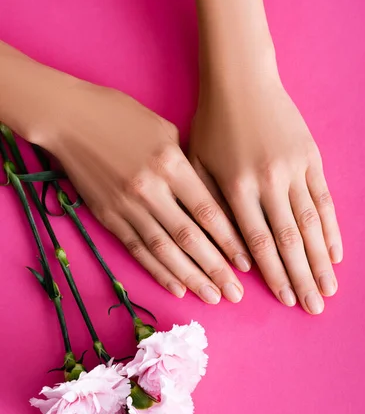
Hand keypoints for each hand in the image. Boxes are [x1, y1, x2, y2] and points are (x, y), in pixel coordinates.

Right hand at [34, 78, 250, 302]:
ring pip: (164, 250)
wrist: (68, 118)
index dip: (230, 241)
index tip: (247, 263)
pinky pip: (137, 249)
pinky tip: (177, 288)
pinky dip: (158, 271)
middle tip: (236, 294)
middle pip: (190, 238)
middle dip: (216, 269)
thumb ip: (187, 166)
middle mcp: (150, 189)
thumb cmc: (121, 115)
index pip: (208, 212)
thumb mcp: (164, 130)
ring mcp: (127, 206)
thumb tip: (208, 200)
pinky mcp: (108, 216)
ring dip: (190, 278)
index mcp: (170, 163)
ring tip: (212, 298)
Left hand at [189, 67, 342, 313]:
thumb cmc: (211, 126)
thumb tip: (233, 256)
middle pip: (289, 240)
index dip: (274, 275)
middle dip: (303, 278)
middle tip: (315, 308)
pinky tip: (337, 252)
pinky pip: (325, 199)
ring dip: (322, 260)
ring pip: (312, 224)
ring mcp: (294, 169)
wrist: (240, 80)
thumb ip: (211, 209)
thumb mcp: (197, 165)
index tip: (285, 300)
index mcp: (236, 187)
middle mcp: (269, 181)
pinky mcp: (311, 157)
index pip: (259, 243)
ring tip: (330, 290)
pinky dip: (332, 228)